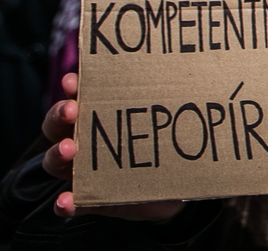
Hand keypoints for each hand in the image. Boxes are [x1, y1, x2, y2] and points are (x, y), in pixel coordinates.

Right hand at [40, 73, 185, 221]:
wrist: (173, 186)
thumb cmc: (165, 142)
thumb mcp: (168, 118)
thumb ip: (174, 97)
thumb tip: (210, 64)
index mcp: (100, 115)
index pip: (77, 97)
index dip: (71, 88)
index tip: (73, 79)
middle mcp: (86, 140)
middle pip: (59, 125)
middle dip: (60, 115)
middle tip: (72, 110)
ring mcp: (85, 171)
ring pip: (57, 161)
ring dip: (58, 154)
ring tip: (70, 149)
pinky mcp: (91, 200)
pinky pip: (72, 203)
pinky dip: (66, 203)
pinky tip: (67, 201)